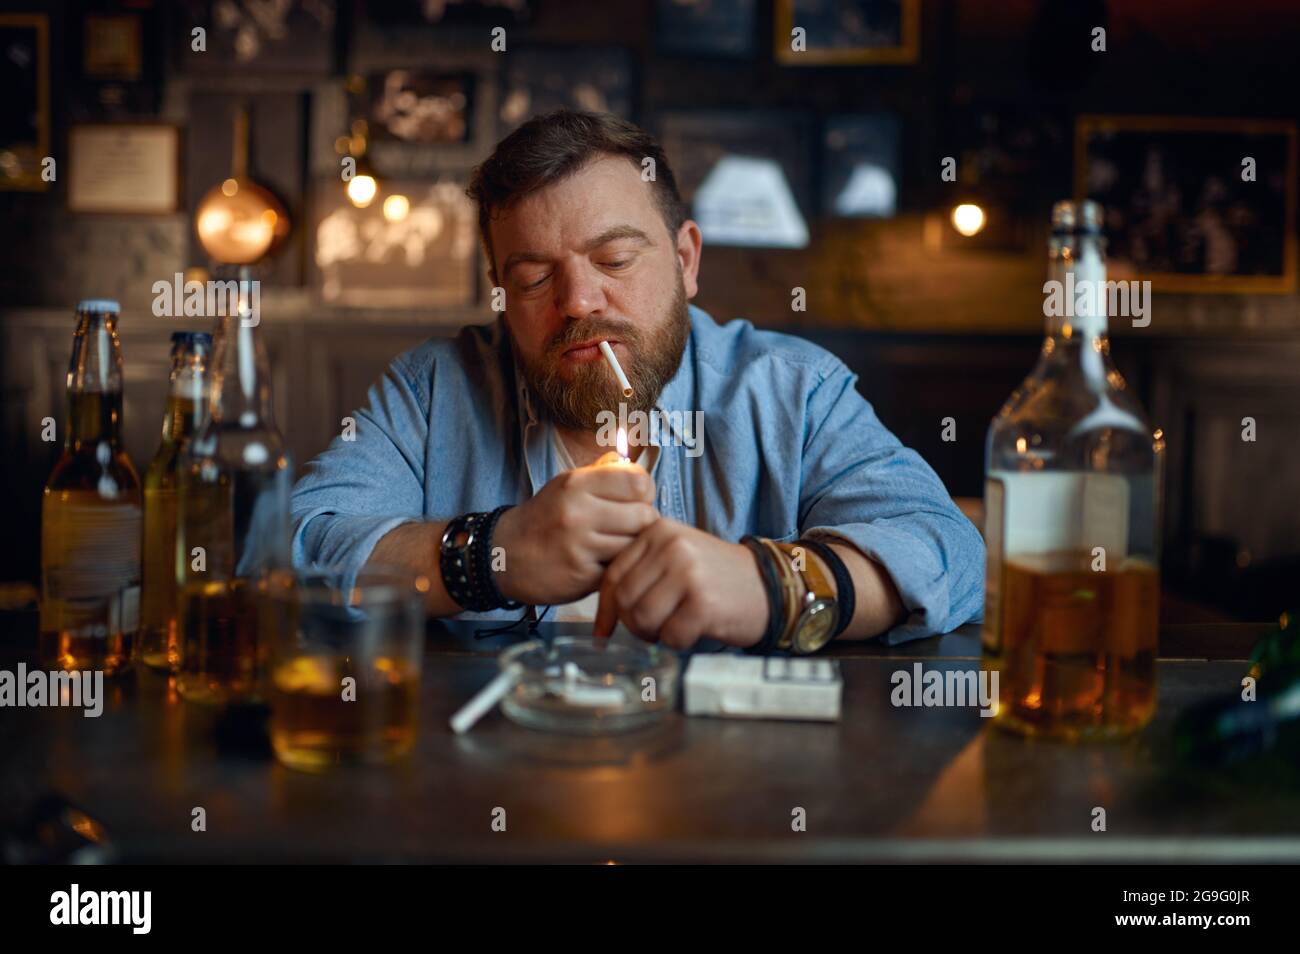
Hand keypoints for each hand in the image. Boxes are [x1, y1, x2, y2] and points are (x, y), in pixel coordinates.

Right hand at [492, 453, 655, 605]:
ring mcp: (579, 546)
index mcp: (577, 484)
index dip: (644, 492)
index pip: (639, 481)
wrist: (504, 555)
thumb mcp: (566, 485)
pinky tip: (601, 563)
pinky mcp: (582, 576)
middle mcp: (578, 512)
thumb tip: (631, 462)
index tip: (634, 500)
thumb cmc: (544, 518)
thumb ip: (601, 472)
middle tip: (626, 528)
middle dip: (642, 524)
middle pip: (645, 516)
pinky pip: (620, 568)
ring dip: (630, 548)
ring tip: (613, 546)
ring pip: (635, 545)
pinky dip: (616, 567)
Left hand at [593, 518, 768, 649]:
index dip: (605, 609)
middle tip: (653, 629)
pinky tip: (693, 631)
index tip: (604, 630)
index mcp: (658, 532)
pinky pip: (671, 635)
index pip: (613, 575)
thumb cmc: (716, 578)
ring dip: (654, 634)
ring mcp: (688, 574)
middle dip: (634, 624)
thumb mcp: (676, 557)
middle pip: (625, 600)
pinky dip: (678, 642)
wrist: (768, 585)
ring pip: (642, 619)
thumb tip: (603, 614)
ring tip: (672, 628)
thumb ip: (640, 571)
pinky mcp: (703, 603)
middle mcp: (671, 548)